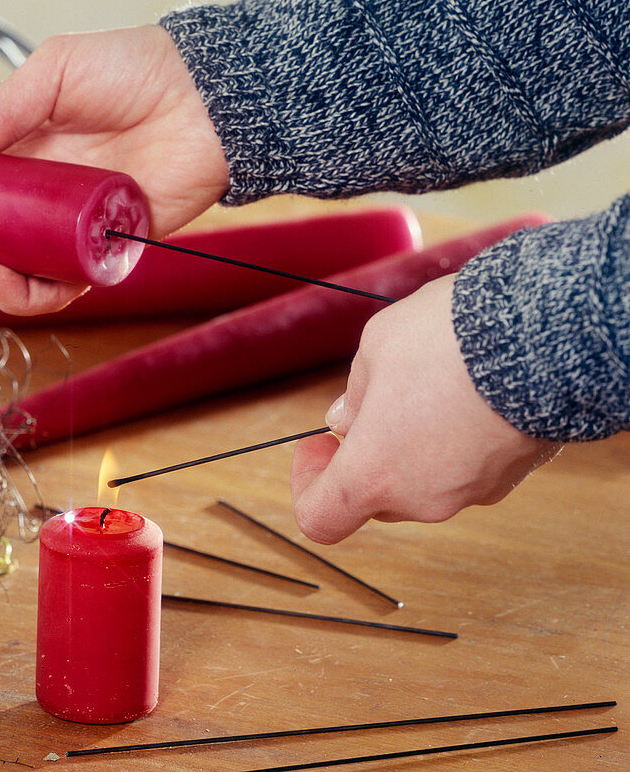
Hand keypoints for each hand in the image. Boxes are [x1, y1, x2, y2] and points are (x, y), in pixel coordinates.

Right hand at [0, 24, 229, 314]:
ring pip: (13, 278)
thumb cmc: (134, 71)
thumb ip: (0, 112)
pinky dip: (28, 294)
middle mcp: (39, 204)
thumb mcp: (53, 73)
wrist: (204, 94)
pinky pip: (61, 289)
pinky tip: (3, 277)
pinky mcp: (106, 254)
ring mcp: (70, 233)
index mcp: (20, 161)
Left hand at [289, 274, 561, 543]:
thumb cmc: (448, 339)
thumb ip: (355, 394)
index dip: (308, 485)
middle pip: (376, 497)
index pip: (320, 518)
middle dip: (366, 455)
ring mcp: (473, 492)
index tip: (319, 444)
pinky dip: (455, 444)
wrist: (546, 334)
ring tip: (427, 385)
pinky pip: (467, 469)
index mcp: (374, 474)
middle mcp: (422, 498)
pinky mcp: (514, 476)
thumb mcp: (377, 348)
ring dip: (413, 446)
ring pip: (424, 482)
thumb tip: (345, 420)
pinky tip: (465, 394)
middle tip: (373, 402)